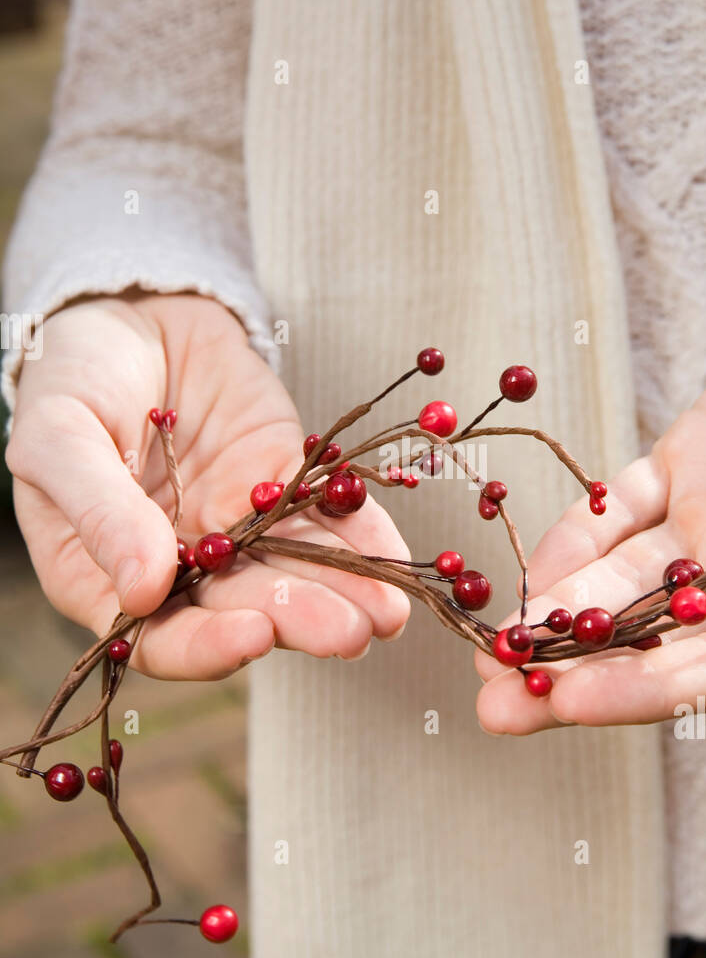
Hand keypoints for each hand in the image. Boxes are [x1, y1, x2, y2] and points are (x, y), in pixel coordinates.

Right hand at [8, 292, 409, 678]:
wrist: (130, 311)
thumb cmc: (71, 378)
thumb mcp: (58, 436)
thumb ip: (98, 510)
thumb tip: (143, 590)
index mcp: (110, 577)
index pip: (162, 636)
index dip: (206, 646)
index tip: (252, 636)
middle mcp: (183, 568)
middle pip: (244, 610)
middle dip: (298, 621)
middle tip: (349, 632)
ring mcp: (239, 527)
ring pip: (296, 571)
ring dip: (344, 593)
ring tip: (387, 611)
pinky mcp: (285, 482)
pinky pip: (328, 516)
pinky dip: (364, 536)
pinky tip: (395, 557)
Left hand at [476, 331, 705, 732]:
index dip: (646, 691)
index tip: (570, 704)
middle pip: (654, 643)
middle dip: (573, 674)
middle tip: (497, 705)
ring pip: (624, 580)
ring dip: (558, 614)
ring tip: (492, 647)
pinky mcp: (683, 466)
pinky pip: (620, 509)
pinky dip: (576, 537)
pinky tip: (533, 569)